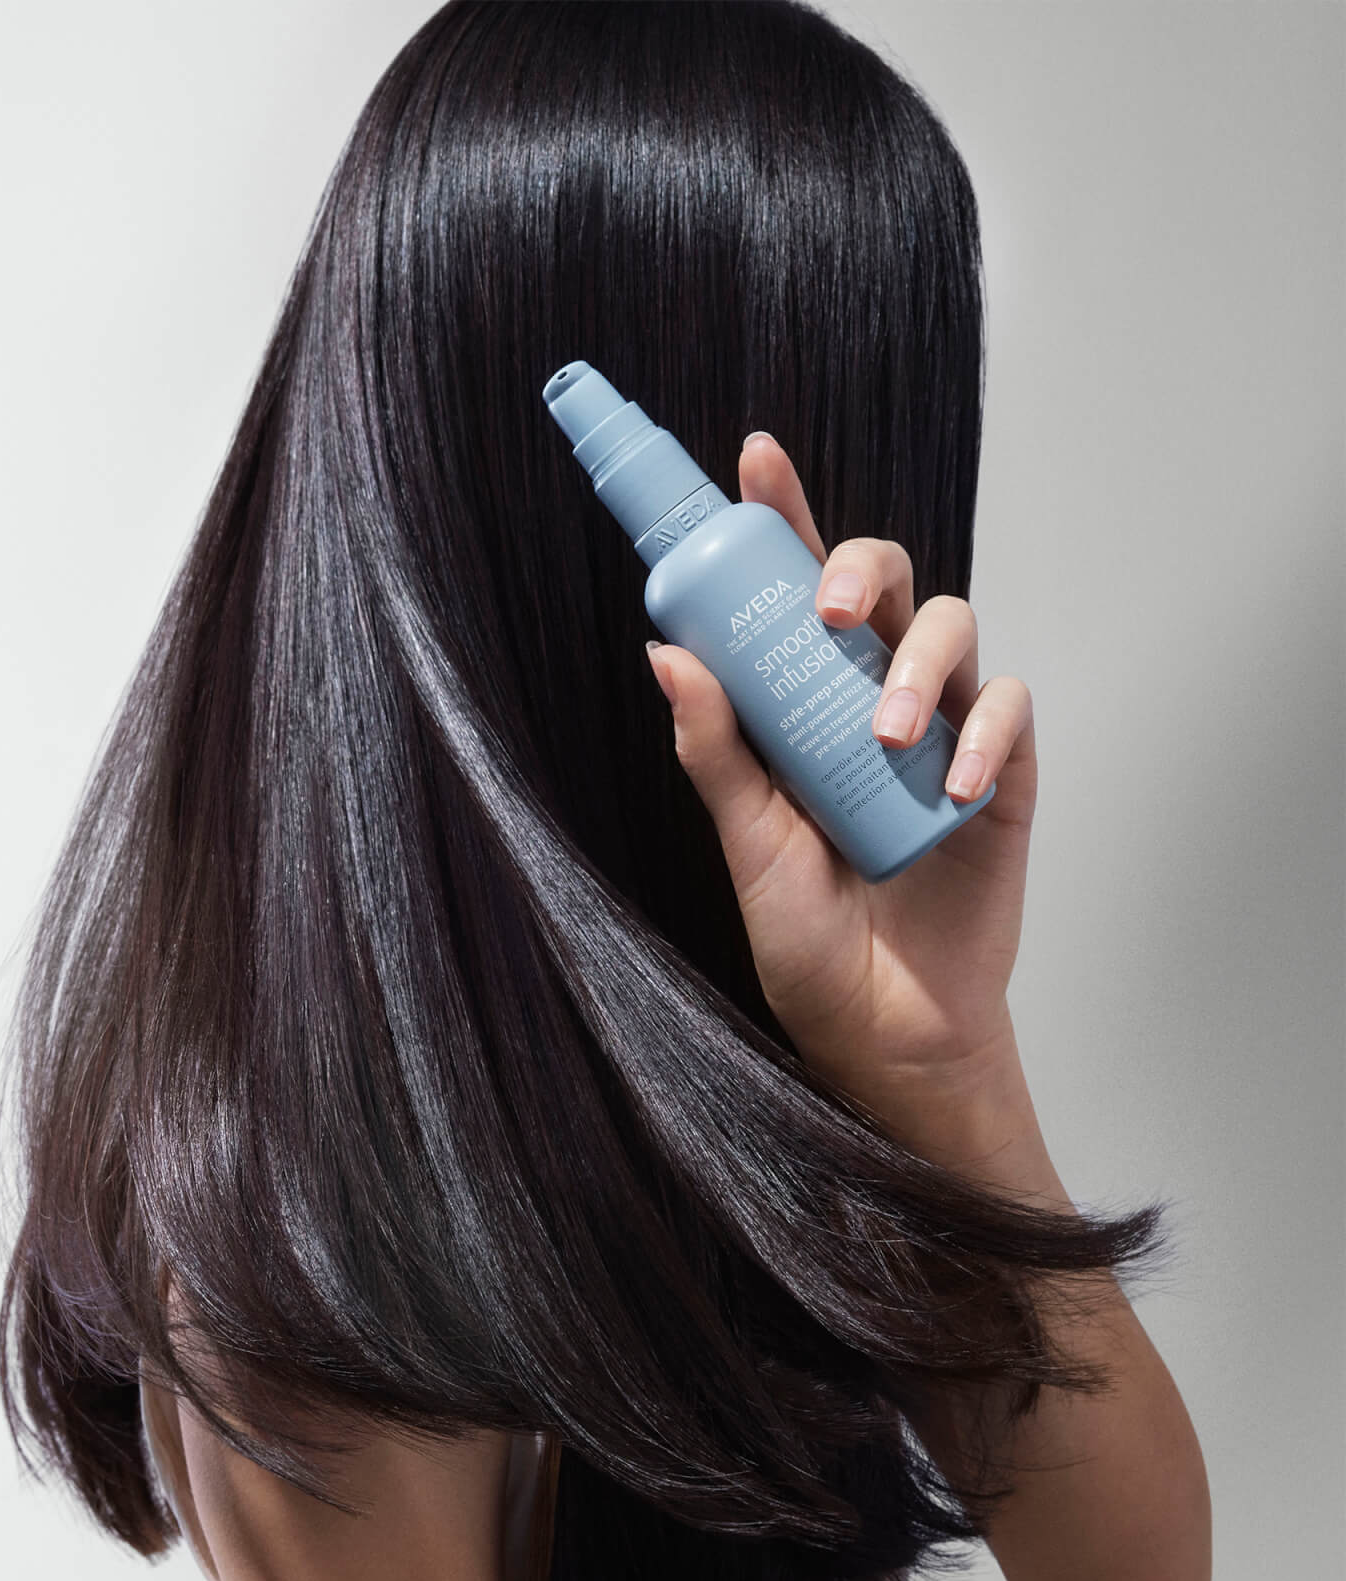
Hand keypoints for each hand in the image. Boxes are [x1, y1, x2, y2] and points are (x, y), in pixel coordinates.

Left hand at [646, 432, 1033, 1112]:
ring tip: (886, 736)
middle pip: (885, 581)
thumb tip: (665, 651)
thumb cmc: (808, 935)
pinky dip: (985, 731)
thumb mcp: (748, 842)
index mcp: (804, 701)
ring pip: (953, 626)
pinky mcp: (1002, 773)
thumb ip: (714, 750)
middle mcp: (874, 697)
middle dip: (859, 568)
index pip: (795, 589)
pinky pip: (1010, 711)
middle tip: (827, 609)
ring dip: (920, 665)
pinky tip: (950, 784)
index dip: (782, 516)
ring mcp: (943, 729)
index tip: (754, 459)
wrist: (884, 1026)